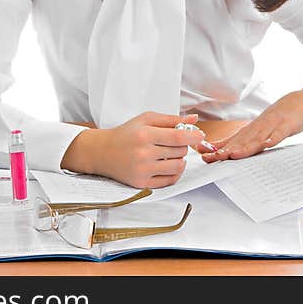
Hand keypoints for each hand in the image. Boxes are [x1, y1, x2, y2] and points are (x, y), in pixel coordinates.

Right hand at [62, 112, 205, 187]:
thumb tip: (193, 120)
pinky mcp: (142, 183)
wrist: (102, 152)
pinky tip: (168, 164)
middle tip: (174, 142)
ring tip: (171, 153)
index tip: (200, 135)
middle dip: (182, 145)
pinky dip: (174, 173)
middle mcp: (143, 154)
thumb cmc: (125, 134)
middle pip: (179, 151)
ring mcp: (143, 170)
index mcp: (145, 135)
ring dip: (180, 159)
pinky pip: (170, 181)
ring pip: (177, 167)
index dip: (193, 136)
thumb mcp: (146, 119)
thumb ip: (170, 119)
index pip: (177, 137)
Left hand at [198, 88, 302, 162]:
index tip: (204, 156)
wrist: (297, 103)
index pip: (231, 141)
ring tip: (234, 154)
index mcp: (249, 130)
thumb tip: (216, 150)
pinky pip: (279, 133)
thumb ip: (238, 141)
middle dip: (227, 150)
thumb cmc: (275, 119)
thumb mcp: (255, 130)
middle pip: (241, 141)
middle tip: (215, 158)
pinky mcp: (286, 125)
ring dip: (245, 146)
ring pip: (257, 138)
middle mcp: (258, 127)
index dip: (218, 149)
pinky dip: (273, 138)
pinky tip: (268, 144)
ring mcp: (272, 125)